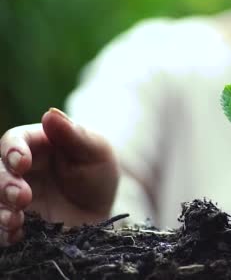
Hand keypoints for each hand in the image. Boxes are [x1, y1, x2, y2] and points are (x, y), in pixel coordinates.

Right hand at [0, 108, 117, 245]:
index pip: (14, 141)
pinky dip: (2, 232)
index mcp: (37, 145)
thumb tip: (50, 113)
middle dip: (4, 184)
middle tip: (22, 197)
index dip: (13, 150)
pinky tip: (16, 235)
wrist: (102, 214)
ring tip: (15, 220)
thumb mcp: (96, 152)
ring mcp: (13, 198)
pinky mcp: (15, 223)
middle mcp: (19, 170)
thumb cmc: (98, 175)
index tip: (21, 163)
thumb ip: (75, 134)